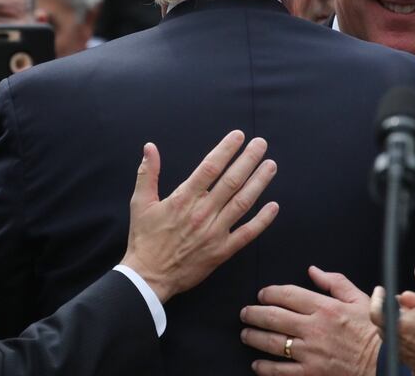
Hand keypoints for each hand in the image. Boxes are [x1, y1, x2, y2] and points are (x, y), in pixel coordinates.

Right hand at [120, 130, 278, 302]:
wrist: (148, 277)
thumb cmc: (144, 239)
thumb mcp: (140, 203)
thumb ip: (147, 173)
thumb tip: (149, 147)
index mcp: (183, 199)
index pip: (210, 168)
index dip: (226, 150)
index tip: (238, 136)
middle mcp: (202, 213)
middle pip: (231, 181)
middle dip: (248, 160)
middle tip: (261, 143)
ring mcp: (214, 232)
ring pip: (242, 203)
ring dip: (259, 182)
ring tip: (271, 165)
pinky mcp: (222, 251)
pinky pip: (247, 233)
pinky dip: (262, 220)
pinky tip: (274, 206)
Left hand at [240, 266, 379, 375]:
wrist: (386, 362)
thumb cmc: (375, 331)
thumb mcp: (359, 299)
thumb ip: (335, 282)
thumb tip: (314, 270)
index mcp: (325, 307)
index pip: (287, 294)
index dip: (269, 292)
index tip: (262, 294)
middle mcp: (314, 328)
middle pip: (273, 317)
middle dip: (253, 313)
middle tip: (246, 313)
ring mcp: (310, 352)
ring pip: (272, 342)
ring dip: (254, 337)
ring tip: (245, 334)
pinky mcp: (311, 373)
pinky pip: (280, 371)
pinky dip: (265, 368)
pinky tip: (257, 364)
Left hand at [371, 262, 414, 375]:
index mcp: (400, 325)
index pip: (376, 311)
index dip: (377, 298)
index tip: (381, 290)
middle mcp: (400, 344)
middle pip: (389, 322)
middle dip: (397, 309)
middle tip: (410, 300)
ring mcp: (409, 357)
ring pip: (401, 335)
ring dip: (409, 323)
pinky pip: (412, 348)